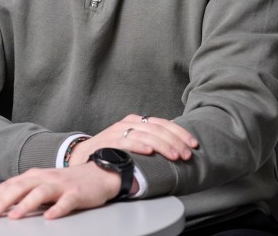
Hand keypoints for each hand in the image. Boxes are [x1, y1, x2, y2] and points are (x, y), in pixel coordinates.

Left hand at [0, 163, 119, 219]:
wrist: (98, 174)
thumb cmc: (66, 183)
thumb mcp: (42, 184)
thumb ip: (24, 192)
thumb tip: (1, 206)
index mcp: (34, 176)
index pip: (10, 185)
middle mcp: (45, 177)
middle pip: (20, 187)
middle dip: (3, 201)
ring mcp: (61, 185)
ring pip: (40, 192)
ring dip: (25, 204)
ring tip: (14, 216)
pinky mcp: (76, 194)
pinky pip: (66, 202)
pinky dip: (57, 209)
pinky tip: (49, 217)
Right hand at [69, 114, 197, 166]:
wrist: (83, 156)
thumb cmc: (113, 151)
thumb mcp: (134, 141)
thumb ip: (151, 138)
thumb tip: (176, 137)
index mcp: (137, 121)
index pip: (164, 123)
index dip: (180, 133)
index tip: (193, 144)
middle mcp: (128, 123)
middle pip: (157, 128)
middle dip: (175, 142)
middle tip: (186, 155)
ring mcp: (117, 131)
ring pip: (145, 135)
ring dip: (163, 146)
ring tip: (174, 156)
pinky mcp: (107, 142)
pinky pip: (126, 142)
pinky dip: (139, 146)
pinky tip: (149, 152)